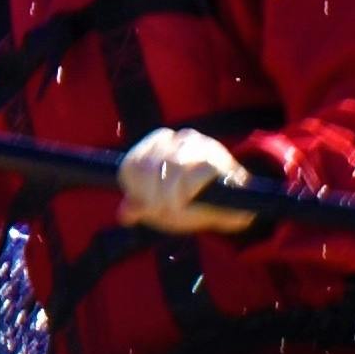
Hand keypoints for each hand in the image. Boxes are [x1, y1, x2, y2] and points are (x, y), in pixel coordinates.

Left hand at [115, 127, 257, 236]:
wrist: (231, 204)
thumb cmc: (191, 201)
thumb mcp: (160, 207)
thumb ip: (140, 208)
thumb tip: (124, 215)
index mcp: (153, 146)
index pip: (132, 165)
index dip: (136, 189)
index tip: (146, 206)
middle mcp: (172, 138)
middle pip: (150, 168)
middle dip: (153, 195)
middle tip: (162, 211)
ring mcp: (194, 143)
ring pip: (172, 167)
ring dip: (172, 194)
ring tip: (176, 208)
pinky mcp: (215, 154)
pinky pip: (197, 171)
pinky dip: (190, 190)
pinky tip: (190, 201)